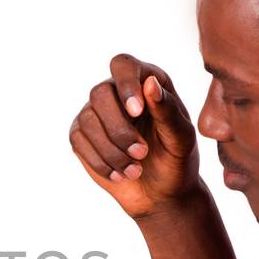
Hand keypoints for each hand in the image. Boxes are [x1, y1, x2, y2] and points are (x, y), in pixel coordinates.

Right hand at [69, 54, 199, 219]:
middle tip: (141, 154)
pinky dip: (100, 161)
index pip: (124, 65)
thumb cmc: (176, 159)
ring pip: (87, 120)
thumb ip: (167, 110)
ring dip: (112, 150)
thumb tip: (149, 83)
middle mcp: (117, 92)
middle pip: (99, 93)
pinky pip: (78, 141)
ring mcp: (96, 113)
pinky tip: (119, 174)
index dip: (126, 84)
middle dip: (119, 129)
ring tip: (134, 170)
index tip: (137, 112)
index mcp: (145, 81)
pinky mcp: (82, 136)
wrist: (162, 193)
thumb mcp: (180, 137)